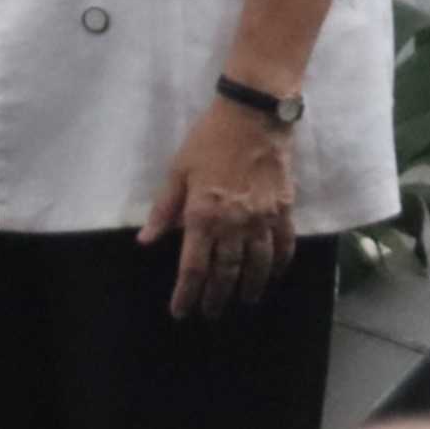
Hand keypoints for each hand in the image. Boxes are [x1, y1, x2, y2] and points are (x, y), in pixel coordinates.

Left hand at [142, 94, 300, 317]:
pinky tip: (274, 274)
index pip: (193, 268)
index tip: (181, 312)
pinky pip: (284, 246)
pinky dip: (279, 265)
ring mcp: (262, 220)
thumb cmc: (209, 139)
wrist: (253, 114)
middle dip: (216, 298)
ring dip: (249, 288)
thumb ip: (163, 209)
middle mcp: (233, 225)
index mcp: (203, 216)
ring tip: (243, 302)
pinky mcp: (283, 210)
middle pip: (225, 273)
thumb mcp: (178, 170)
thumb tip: (146, 241)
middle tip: (210, 314)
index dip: (186, 294)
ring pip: (257, 266)